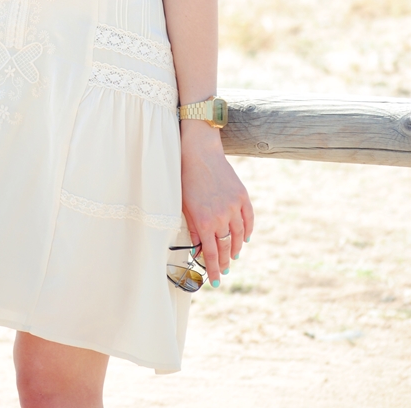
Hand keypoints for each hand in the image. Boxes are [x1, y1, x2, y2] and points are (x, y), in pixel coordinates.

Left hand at [180, 121, 253, 286]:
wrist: (200, 153)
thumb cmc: (186, 179)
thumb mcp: (185, 207)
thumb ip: (194, 230)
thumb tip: (200, 250)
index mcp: (204, 221)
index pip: (211, 254)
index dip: (214, 270)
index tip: (216, 282)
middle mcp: (221, 217)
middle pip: (226, 248)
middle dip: (224, 262)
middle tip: (224, 271)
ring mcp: (234, 206)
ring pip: (239, 236)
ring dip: (235, 249)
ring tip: (232, 256)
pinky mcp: (242, 196)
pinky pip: (249, 220)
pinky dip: (247, 231)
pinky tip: (244, 238)